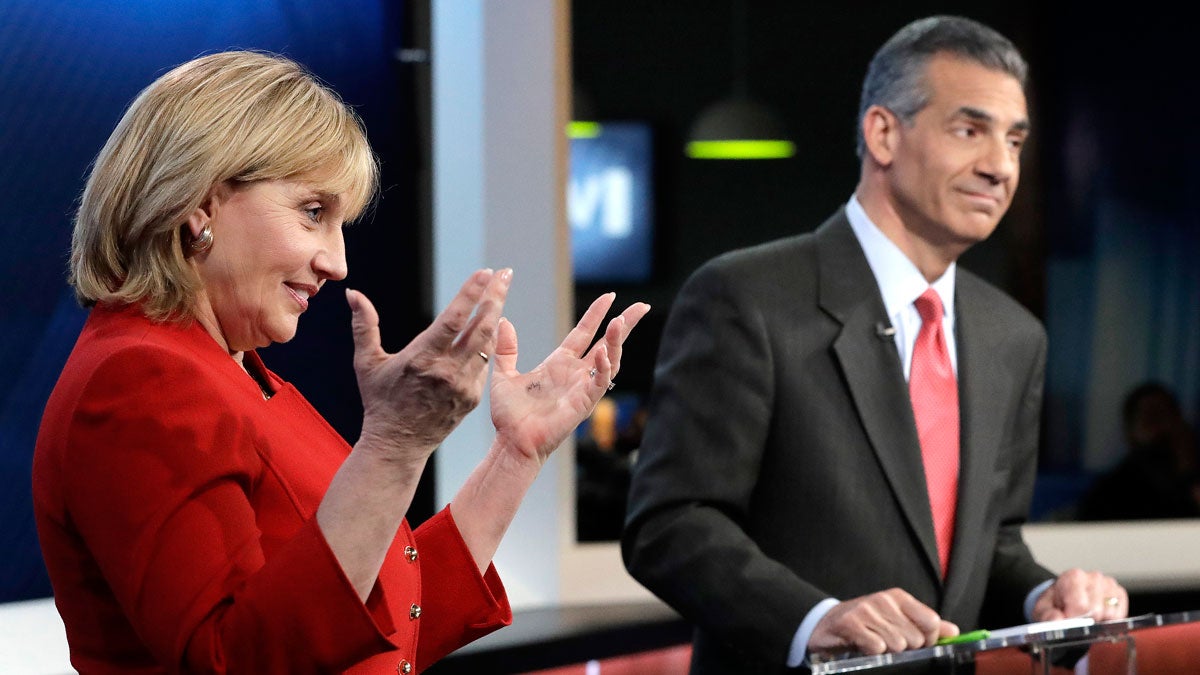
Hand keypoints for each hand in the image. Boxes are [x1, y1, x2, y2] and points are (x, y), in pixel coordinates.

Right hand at [346, 269, 510, 463]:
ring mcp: (463, 386)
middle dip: (495, 296)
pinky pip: (484, 364)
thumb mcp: (367, 363)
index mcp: (422, 358)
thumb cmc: (379, 400)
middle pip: (480, 327)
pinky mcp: (472, 397)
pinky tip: (490, 324)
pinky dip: (488, 343)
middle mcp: (447, 371)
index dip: (471, 294)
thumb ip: (364, 326)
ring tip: (500, 291)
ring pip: (487, 344)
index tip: (485, 273)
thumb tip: (353, 293)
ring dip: (495, 316)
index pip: (454, 320)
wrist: (398, 444)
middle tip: (505, 273)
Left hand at [489, 292, 649, 464]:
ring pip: (610, 359)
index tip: (609, 296)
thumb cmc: (510, 416)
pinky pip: (601, 382)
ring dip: (617, 341)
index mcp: (559, 363)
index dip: (596, 314)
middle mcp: (575, 373)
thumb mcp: (504, 375)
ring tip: (621, 321)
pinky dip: (604, 367)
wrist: (512, 442)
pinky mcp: (584, 403)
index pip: (584, 332)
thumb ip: (506, 349)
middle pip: (607, 343)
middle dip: (625, 324)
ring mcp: (583, 388)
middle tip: (643, 306)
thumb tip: (503, 322)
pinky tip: (603, 352)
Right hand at [808, 589, 958, 655]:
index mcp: (898, 597)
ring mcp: (867, 610)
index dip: (929, 640)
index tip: (917, 644)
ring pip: (897, 645)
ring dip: (886, 651)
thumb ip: (925, 625)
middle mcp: (884, 600)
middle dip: (905, 648)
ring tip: (874, 643)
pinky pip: (876, 647)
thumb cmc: (865, 623)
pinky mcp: (851, 623)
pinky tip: (863, 646)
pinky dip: (872, 652)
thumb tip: (954, 631)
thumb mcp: (896, 619)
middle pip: (915, 638)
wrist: (826, 623)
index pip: (931, 622)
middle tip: (887, 643)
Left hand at [1032, 569, 1127, 621]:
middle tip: (1076, 616)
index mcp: (1073, 577)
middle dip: (1086, 620)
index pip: (1081, 605)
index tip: (1068, 618)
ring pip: (1110, 614)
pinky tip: (1098, 615)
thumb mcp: (1043, 610)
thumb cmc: (1055, 604)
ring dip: (1098, 620)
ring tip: (1086, 614)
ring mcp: (1109, 584)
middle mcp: (1093, 577)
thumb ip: (1048, 616)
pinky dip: (1109, 620)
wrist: (1063, 598)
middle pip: (1096, 611)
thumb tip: (1058, 621)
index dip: (1074, 617)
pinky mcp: (1120, 594)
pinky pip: (1120, 615)